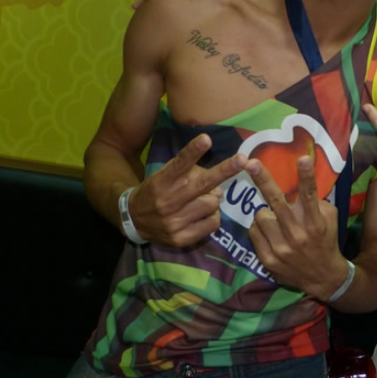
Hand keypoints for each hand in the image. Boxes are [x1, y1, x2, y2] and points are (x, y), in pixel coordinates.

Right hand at [128, 133, 242, 247]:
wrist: (134, 219)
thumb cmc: (157, 190)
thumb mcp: (166, 174)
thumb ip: (191, 173)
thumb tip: (219, 184)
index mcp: (163, 181)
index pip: (180, 163)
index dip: (193, 151)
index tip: (206, 138)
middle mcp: (168, 201)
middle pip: (203, 184)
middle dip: (225, 170)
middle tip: (242, 159)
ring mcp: (175, 222)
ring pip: (213, 203)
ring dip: (213, 199)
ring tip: (201, 200)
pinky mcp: (181, 239)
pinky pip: (213, 223)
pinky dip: (213, 216)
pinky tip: (201, 215)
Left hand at [241, 155, 351, 301]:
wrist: (323, 277)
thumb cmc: (325, 240)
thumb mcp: (329, 218)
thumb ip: (315, 202)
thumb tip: (299, 183)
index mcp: (315, 222)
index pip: (309, 195)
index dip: (306, 176)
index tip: (302, 158)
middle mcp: (297, 234)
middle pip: (276, 201)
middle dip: (263, 179)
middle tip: (250, 163)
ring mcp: (280, 248)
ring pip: (260, 216)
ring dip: (266, 213)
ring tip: (274, 218)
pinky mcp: (268, 259)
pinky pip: (253, 232)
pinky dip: (259, 228)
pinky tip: (270, 231)